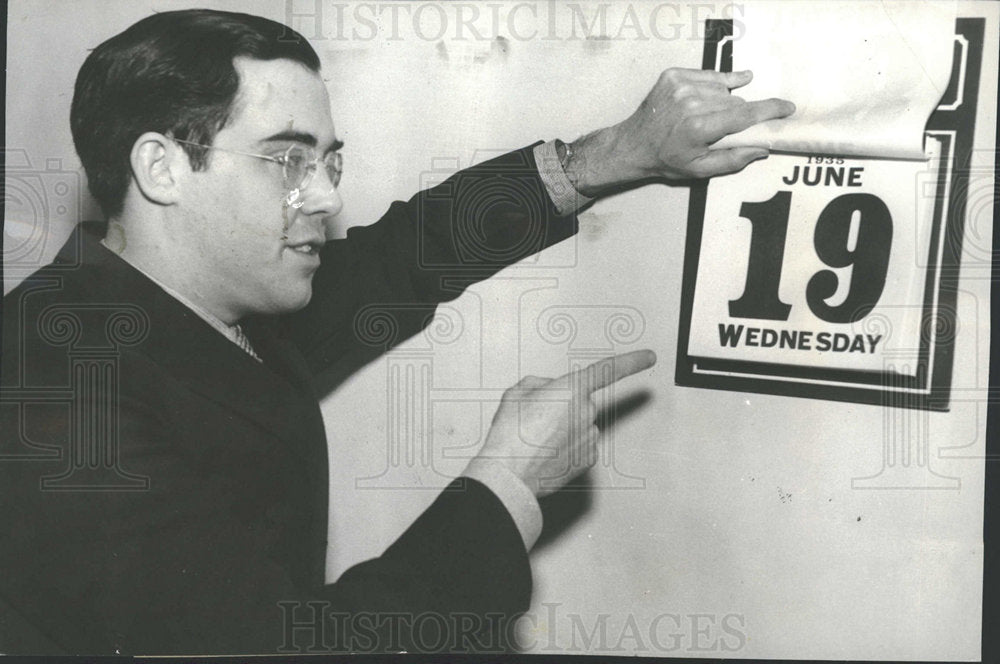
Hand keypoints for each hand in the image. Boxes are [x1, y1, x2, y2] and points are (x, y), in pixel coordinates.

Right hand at [478, 349, 656, 497]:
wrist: (510, 474)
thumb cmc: (510, 434)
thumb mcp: (517, 392)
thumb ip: (539, 383)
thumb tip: (548, 390)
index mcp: (572, 389)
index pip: (608, 370)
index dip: (631, 361)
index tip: (648, 357)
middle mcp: (586, 412)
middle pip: (579, 401)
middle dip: (563, 406)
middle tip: (535, 419)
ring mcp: (589, 437)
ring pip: (579, 424)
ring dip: (563, 428)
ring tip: (537, 439)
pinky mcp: (587, 459)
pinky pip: (580, 445)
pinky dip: (566, 447)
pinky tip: (546, 452)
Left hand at [567, 69, 795, 192]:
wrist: (634, 145)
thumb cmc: (666, 159)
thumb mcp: (700, 170)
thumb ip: (733, 160)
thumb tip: (762, 149)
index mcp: (699, 127)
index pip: (745, 114)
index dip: (769, 110)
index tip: (787, 107)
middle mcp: (691, 102)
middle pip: (735, 101)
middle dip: (738, 114)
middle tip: (723, 128)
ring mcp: (681, 85)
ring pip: (723, 88)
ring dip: (724, 100)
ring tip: (709, 115)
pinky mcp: (673, 75)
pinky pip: (708, 75)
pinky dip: (713, 85)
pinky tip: (715, 92)